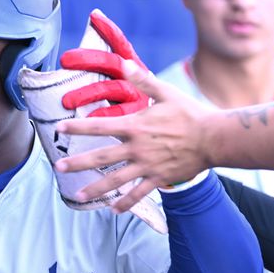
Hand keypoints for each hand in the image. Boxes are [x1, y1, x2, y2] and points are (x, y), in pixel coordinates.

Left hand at [53, 15, 210, 209]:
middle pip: (101, 157)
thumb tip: (124, 63)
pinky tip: (113, 209)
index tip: (59, 128)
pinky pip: (138, 194)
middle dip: (78, 163)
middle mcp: (137, 148)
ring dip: (95, 189)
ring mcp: (147, 166)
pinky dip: (126, 203)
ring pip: (115, 181)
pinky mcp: (159, 178)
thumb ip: (142, 80)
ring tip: (78, 196)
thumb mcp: (166, 92)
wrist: (214, 138)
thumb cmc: (190, 113)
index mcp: (135, 126)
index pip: (99, 126)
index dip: (77, 127)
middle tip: (59, 168)